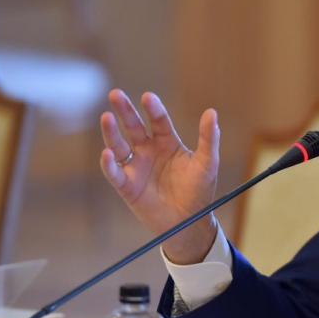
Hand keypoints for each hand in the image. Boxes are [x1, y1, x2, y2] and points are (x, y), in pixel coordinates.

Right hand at [99, 89, 219, 264]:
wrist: (189, 222)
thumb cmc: (199, 190)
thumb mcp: (207, 162)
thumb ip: (208, 138)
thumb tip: (212, 112)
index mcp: (167, 142)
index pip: (158, 121)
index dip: (153, 109)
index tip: (148, 97)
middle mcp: (148, 151)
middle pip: (134, 127)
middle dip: (125, 111)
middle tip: (116, 94)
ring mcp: (136, 167)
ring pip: (119, 145)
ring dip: (111, 132)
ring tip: (106, 117)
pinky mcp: (127, 186)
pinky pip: (114, 173)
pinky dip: (109, 164)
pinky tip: (106, 153)